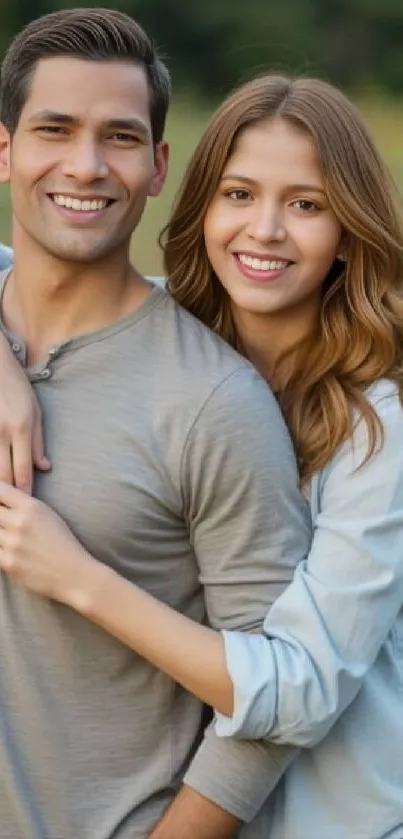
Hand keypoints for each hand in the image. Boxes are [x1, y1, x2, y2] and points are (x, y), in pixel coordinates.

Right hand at [0, 338, 49, 491]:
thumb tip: (45, 468)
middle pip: (3, 474)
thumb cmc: (17, 387)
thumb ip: (38, 442)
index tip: (30, 504)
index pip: (23, 470)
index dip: (26, 490)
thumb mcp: (34, 412)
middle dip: (10, 494)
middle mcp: (1, 432)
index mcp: (20, 428)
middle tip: (15, 510)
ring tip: (5, 499)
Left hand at [0, 482, 94, 606]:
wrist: (74, 574)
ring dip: (1, 537)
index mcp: (31, 506)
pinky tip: (15, 555)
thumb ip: (24, 506)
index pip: (0, 490)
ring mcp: (12, 543)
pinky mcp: (8, 563)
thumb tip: (3, 503)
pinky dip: (2, 553)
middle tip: (9, 526)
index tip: (2, 505)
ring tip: (16, 542)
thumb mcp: (48, 515)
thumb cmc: (63, 544)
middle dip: (0, 518)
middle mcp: (19, 522)